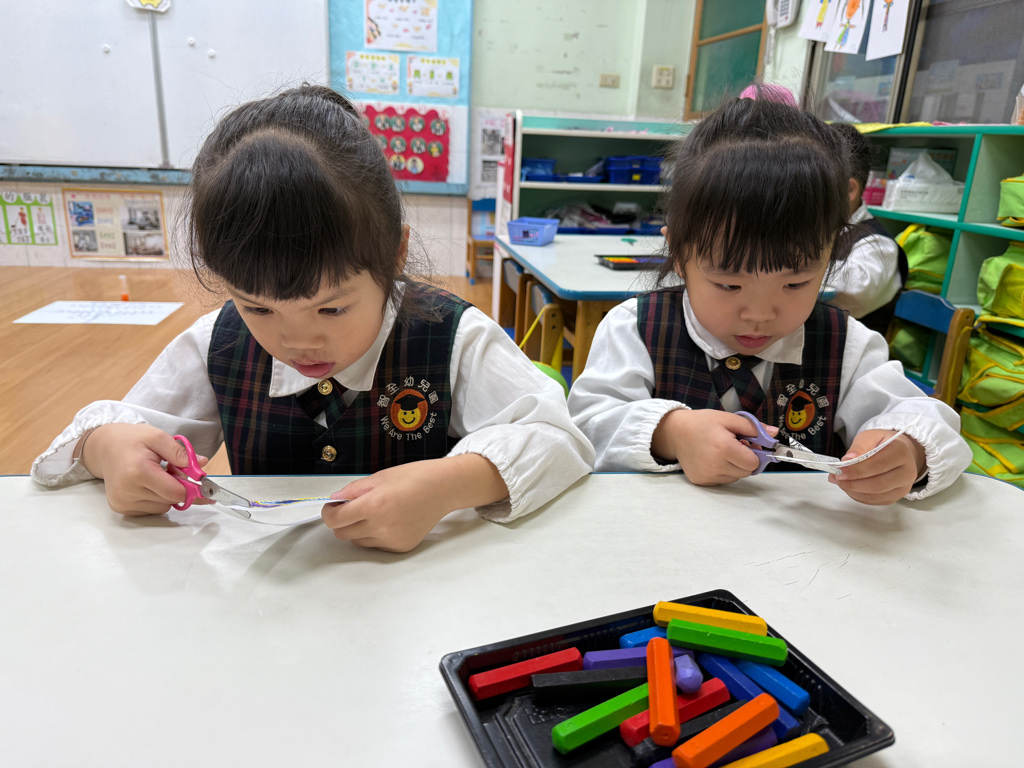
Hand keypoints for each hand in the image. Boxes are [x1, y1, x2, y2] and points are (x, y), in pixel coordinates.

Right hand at [80, 424, 208, 515]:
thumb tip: (201, 464)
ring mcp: (122, 502)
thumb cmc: (131, 440)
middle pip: (170, 500)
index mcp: (137, 472)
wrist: (104, 448)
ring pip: (163, 507)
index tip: (203, 484)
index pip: (175, 491)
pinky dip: (156, 499)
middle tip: (173, 470)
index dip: (192, 488)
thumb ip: (179, 451)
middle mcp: (127, 491)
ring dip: (167, 494)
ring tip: (157, 475)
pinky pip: (151, 509)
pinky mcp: (120, 508)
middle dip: (179, 487)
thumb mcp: (157, 436)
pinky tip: (148, 484)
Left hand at [322, 454, 507, 552]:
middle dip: (342, 521)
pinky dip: (375, 535)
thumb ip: (353, 490)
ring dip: (358, 529)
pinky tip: (389, 520)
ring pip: (358, 541)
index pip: (335, 519)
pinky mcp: (401, 547)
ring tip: (375, 513)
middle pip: (342, 534)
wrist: (444, 488)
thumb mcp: (379, 477)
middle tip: (352, 508)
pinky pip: (376, 545)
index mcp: (374, 505)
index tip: (332, 506)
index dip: (329, 512)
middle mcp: (381, 526)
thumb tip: (335, 500)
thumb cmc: (414, 477)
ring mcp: (392, 540)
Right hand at [652, 409, 771, 485]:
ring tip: (722, 452)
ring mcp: (707, 475)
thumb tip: (773, 434)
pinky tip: (713, 459)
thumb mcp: (727, 418)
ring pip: (735, 478)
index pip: (753, 463)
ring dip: (734, 467)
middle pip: (746, 472)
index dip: (754, 454)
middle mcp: (715, 465)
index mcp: (723, 448)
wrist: (675, 432)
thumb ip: (753, 427)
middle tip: (735, 447)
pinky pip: (722, 480)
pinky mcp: (701, 481)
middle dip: (745, 460)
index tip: (748, 445)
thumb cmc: (701, 423)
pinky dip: (723, 471)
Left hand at [828, 430, 925, 504]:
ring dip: (854, 491)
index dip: (857, 470)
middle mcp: (907, 472)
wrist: (900, 452)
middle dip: (853, 483)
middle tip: (836, 478)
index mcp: (901, 452)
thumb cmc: (883, 443)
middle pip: (877, 484)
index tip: (840, 470)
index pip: (878, 465)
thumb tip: (847, 460)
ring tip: (840, 482)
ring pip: (876, 495)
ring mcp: (904, 487)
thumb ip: (859, 446)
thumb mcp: (870, 436)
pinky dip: (859, 496)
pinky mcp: (897, 496)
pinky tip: (850, 488)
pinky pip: (876, 501)